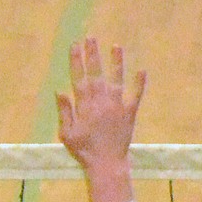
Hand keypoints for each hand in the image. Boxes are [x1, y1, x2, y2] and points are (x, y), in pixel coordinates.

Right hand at [57, 37, 143, 169]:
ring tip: (116, 46)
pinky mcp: (130, 114)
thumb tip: (59, 90)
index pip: (79, 78)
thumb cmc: (84, 150)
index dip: (76, 61)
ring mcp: (117, 106)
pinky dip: (139, 84)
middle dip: (93, 55)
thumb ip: (64, 111)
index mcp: (84, 105)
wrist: (107, 163)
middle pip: (96, 74)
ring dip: (116, 62)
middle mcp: (101, 102)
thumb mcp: (67, 133)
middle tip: (91, 37)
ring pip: (116, 80)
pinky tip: (142, 70)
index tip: (74, 45)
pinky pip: (136, 96)